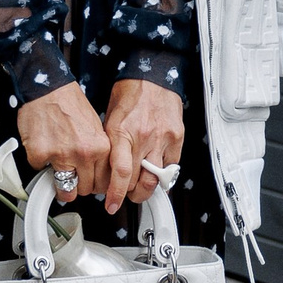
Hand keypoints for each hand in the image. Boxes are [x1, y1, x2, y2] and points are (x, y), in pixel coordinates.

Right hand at [15, 85, 111, 202]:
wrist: (48, 88)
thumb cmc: (69, 103)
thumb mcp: (95, 127)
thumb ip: (97, 151)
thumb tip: (97, 171)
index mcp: (100, 147)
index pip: (104, 182)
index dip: (96, 184)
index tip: (91, 183)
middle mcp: (83, 154)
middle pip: (85, 189)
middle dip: (78, 186)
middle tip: (72, 177)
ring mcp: (60, 156)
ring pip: (64, 189)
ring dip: (60, 184)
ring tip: (58, 172)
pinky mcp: (40, 155)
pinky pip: (40, 171)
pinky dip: (41, 163)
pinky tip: (44, 148)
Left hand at [103, 79, 186, 216]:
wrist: (152, 77)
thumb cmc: (129, 94)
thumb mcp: (109, 119)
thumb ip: (110, 146)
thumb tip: (106, 170)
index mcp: (121, 132)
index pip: (120, 172)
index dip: (115, 194)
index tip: (111, 205)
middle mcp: (142, 137)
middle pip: (138, 180)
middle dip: (129, 193)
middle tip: (125, 194)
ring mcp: (162, 138)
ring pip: (156, 178)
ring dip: (147, 189)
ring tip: (140, 189)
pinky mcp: (177, 137)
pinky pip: (172, 167)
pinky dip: (164, 176)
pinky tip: (158, 176)